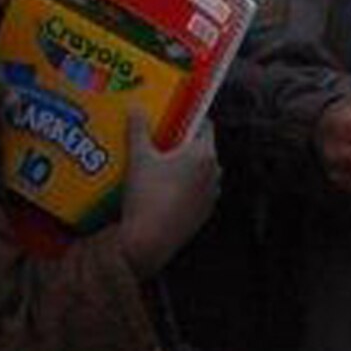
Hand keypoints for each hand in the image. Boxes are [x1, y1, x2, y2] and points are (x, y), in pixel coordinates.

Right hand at [118, 114, 219, 277]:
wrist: (149, 241)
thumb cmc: (147, 195)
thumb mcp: (138, 158)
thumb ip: (139, 130)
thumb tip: (136, 109)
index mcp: (204, 154)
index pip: (204, 125)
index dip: (187, 118)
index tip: (171, 116)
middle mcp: (215, 173)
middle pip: (201, 149)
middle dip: (182, 143)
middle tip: (159, 138)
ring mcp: (211, 196)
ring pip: (199, 172)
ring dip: (183, 167)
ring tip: (158, 164)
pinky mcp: (203, 214)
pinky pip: (195, 192)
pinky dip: (183, 187)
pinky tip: (162, 189)